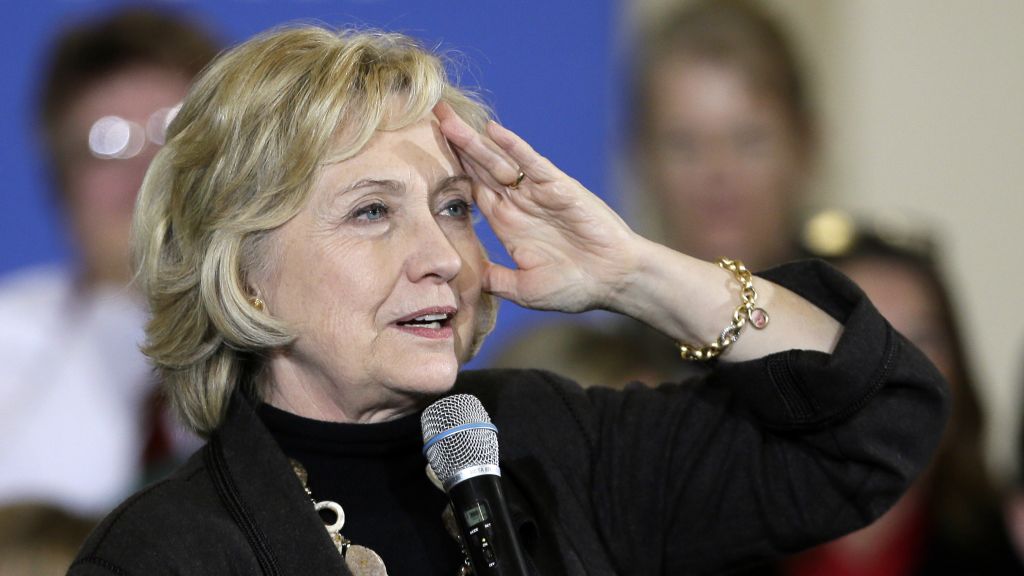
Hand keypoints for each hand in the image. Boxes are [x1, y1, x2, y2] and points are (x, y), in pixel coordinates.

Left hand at [435, 102, 640, 312]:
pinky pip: (532, 163)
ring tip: (446, 117)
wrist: (613, 281)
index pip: (471, 189)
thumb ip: (496, 280)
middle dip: (454, 144)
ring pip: (498, 160)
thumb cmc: (574, 286)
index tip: (421, 153)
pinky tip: (492, 130)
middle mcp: (519, 202)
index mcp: (508, 223)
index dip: (448, 170)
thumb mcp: (523, 289)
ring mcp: (537, 192)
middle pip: (478, 167)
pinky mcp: (559, 187)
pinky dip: (513, 146)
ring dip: (472, 140)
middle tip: (429, 117)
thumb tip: (468, 280)